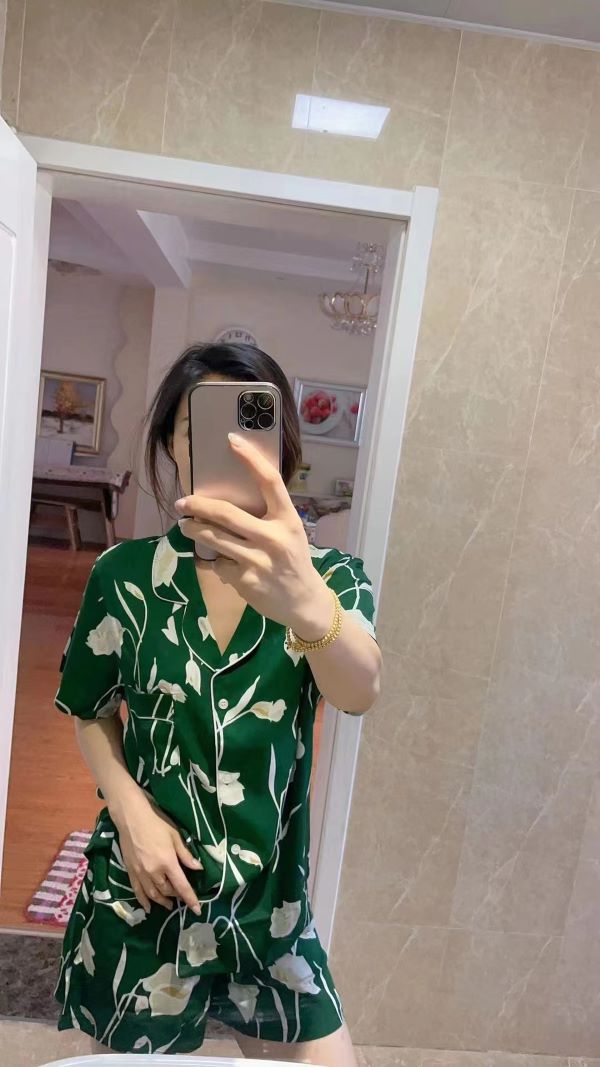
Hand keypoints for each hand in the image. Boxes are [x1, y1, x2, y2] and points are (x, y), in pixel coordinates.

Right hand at [110, 790, 201, 913]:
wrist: (131, 818)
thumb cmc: (157, 823)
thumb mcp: (175, 836)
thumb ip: (186, 855)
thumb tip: (198, 868)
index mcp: (168, 862)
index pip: (181, 886)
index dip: (190, 899)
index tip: (197, 910)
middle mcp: (154, 872)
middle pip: (167, 891)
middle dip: (176, 896)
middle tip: (181, 898)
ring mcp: (140, 873)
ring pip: (152, 894)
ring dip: (161, 901)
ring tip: (168, 906)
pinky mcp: (130, 871)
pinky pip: (137, 891)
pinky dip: (143, 900)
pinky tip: (148, 907)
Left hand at [175, 433, 333, 638]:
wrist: (304, 601)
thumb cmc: (293, 560)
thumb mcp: (289, 532)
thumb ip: (267, 516)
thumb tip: (227, 499)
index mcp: (288, 519)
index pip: (270, 481)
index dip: (250, 459)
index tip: (231, 440)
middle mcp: (274, 537)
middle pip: (226, 513)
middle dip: (198, 505)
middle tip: (182, 502)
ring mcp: (258, 560)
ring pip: (213, 538)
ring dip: (193, 529)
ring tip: (185, 525)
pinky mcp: (245, 580)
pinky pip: (219, 563)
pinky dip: (216, 561)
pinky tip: (222, 563)